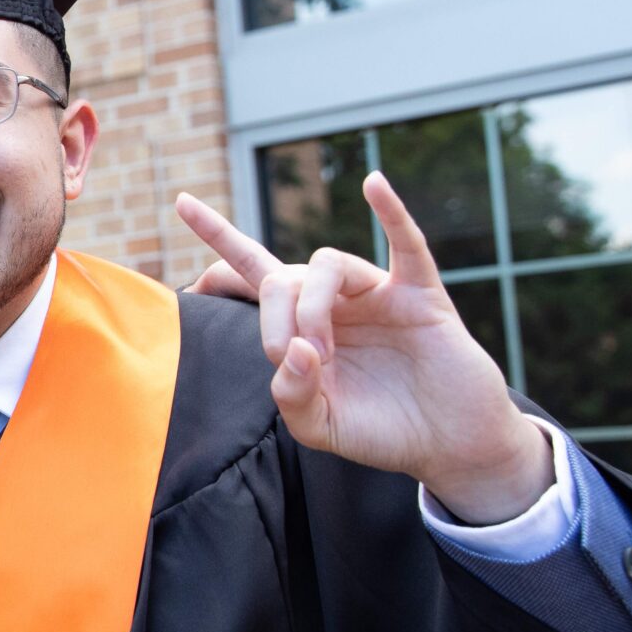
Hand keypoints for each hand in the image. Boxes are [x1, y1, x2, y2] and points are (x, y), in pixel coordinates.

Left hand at [175, 174, 553, 522]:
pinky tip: (373, 184)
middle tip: (294, 357)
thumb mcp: (319, 426)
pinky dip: (391, 212)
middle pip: (280, 275)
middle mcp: (335, 302)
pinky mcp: (421, 296)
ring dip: (312, 305)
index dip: (218, 239)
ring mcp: (377, 295)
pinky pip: (406, 245)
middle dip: (273, 315)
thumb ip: (291, 395)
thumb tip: (296, 350)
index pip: (250, 271)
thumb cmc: (382, 433)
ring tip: (323, 350)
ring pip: (326, 263)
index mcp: (303, 326)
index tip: (181, 203)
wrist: (449, 447)